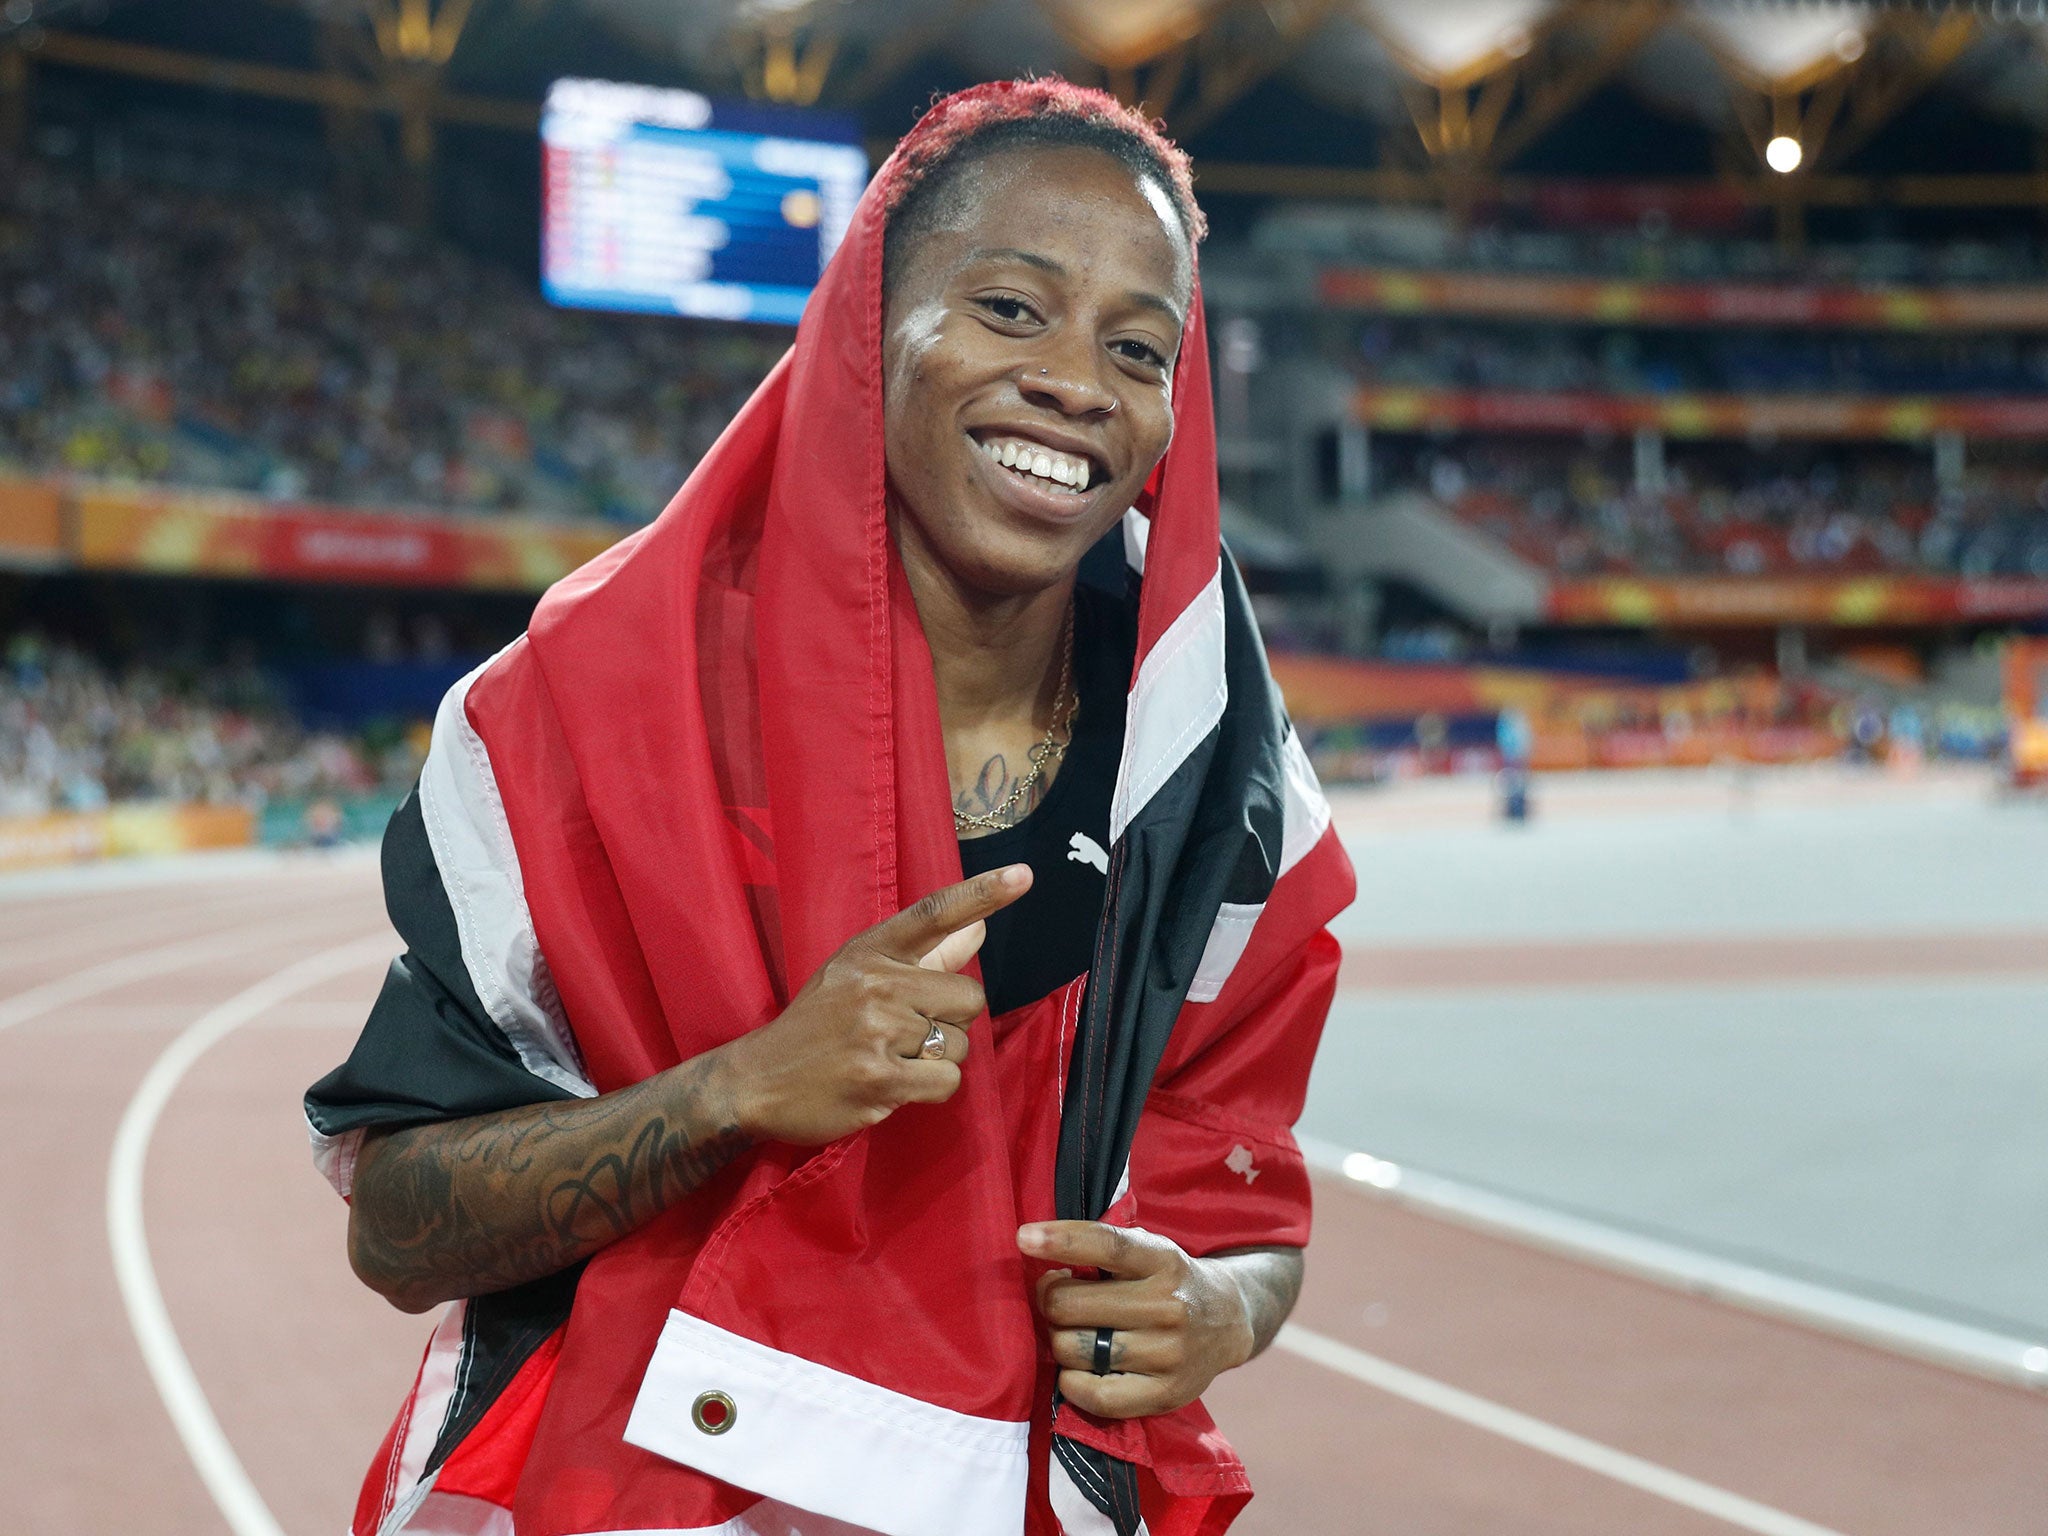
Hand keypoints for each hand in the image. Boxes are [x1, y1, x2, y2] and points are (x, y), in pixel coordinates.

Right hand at [715, 865, 1031, 1145]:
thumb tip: (980, 931)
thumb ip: (925, 956)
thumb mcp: (858, 976)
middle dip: (951, 1022)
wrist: (754, 1080)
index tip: (1023, 875)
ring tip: (890, 1058)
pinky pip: (946, 1082)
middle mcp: (875, 983)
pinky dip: (928, 1089)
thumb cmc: (817, 1024)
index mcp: (870, 950)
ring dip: (936, 1060)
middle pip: (970, 998)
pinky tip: (892, 1084)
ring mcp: (877, 1032)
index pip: (934, 914)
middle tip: (907, 1033)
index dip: (982, 894)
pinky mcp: (880, 1078)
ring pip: (959, 1045)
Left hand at [1019, 1221, 1254, 1418]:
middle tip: (1055, 1297)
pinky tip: (1074, 1368)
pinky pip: (1095, 1396)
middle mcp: (1169, 1306)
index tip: (1024, 1237)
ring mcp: (1169, 1354)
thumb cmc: (1169, 1280)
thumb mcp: (1149, 1249)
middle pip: (1072, 1304)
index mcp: (1163, 1260)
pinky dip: (1070, 1382)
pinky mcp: (1166, 1394)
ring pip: (1074, 1349)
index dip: (1062, 1240)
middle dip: (1050, 1299)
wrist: (1228, 1321)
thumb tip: (1038, 1250)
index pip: (1108, 1245)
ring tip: (1071, 1331)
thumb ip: (1105, 1249)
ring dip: (1058, 1339)